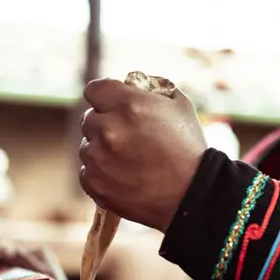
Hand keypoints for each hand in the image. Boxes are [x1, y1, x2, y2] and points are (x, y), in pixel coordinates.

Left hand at [79, 78, 207, 232]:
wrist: (192, 195)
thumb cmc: (189, 149)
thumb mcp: (179, 106)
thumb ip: (152, 88)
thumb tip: (133, 84)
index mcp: (128, 105)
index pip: (94, 89)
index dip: (105, 97)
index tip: (113, 106)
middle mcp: (108, 129)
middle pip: (89, 118)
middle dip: (105, 124)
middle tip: (127, 138)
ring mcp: (98, 158)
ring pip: (87, 146)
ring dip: (101, 150)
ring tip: (129, 161)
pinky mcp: (94, 183)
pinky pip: (87, 171)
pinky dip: (100, 173)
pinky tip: (123, 176)